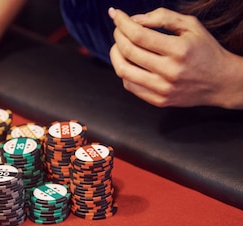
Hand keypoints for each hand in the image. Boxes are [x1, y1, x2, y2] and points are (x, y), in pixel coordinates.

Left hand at [109, 7, 241, 107]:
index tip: (116, 14)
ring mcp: (163, 88)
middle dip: (118, 36)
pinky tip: (130, 62)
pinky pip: (129, 85)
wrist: (220, 82)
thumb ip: (163, 17)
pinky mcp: (158, 100)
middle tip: (118, 29)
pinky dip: (124, 70)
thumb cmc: (204, 50)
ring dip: (115, 54)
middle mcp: (170, 71)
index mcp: (179, 50)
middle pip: (129, 51)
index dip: (123, 23)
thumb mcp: (191, 26)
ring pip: (123, 71)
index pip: (139, 35)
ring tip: (119, 45)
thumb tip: (134, 20)